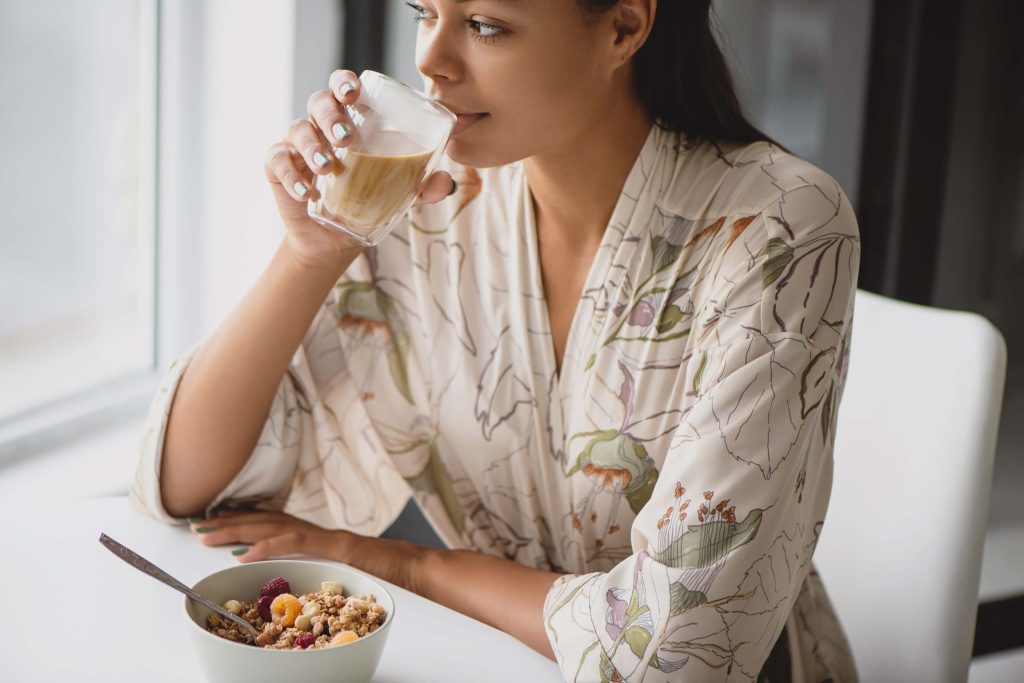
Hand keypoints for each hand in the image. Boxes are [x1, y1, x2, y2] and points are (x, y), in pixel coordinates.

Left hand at [189, 510, 425, 591]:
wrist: (413, 570)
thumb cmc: (381, 576)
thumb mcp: (338, 576)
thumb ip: (314, 572)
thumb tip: (287, 582)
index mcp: (315, 538)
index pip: (271, 524)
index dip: (241, 522)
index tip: (213, 525)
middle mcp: (316, 532)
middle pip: (264, 521)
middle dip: (229, 523)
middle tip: (197, 527)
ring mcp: (325, 537)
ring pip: (273, 527)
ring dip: (238, 531)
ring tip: (209, 535)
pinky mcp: (336, 546)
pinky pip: (297, 545)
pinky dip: (268, 547)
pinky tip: (245, 554)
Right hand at [264, 69, 456, 270]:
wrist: (336, 240)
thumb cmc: (368, 202)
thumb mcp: (399, 196)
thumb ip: (421, 187)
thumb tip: (445, 181)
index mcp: (350, 120)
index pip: (344, 88)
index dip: (345, 83)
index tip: (355, 94)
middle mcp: (321, 126)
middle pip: (319, 101)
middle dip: (331, 114)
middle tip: (346, 137)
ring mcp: (296, 145)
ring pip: (298, 129)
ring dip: (313, 146)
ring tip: (330, 168)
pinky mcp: (277, 168)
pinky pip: (277, 161)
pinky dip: (291, 176)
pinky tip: (308, 194)